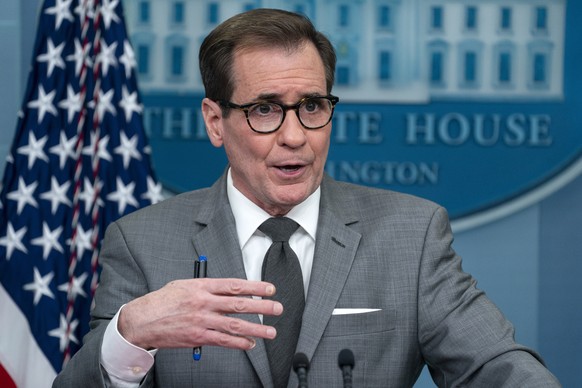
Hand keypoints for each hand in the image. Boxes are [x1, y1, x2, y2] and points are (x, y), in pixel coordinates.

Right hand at [117, 278, 281, 350]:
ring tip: (271, 331)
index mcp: (202, 286)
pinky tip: (250, 343)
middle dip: (262, 306)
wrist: (142, 320)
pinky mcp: (198, 336)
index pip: (234, 285)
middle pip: (239, 304)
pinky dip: (239, 342)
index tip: (270, 288)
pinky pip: (223, 340)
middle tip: (277, 308)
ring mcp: (202, 320)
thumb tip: (228, 290)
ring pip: (235, 324)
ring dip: (256, 328)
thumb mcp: (185, 285)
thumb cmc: (163, 301)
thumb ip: (206, 287)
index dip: (255, 286)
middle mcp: (204, 302)